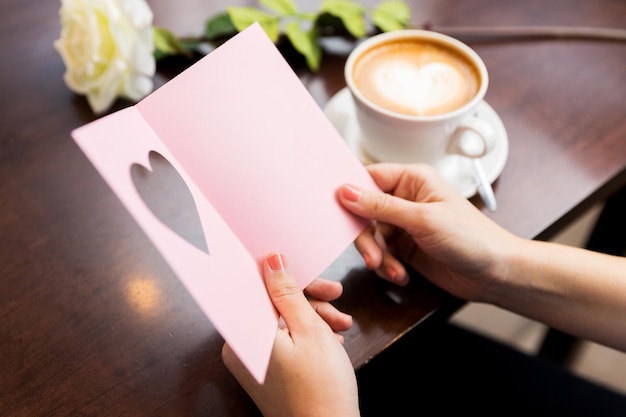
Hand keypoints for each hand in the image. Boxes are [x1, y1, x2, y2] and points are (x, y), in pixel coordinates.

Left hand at [222, 252, 359, 416]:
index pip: (257, 288)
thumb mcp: (309, 330)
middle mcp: (242, 347)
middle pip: (273, 304)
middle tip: (336, 296)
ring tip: (340, 326)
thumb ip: (288, 293)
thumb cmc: (320, 389)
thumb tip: (272, 260)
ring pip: (283, 321)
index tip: (308, 271)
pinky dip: (309, 336)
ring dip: (314, 317)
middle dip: (308, 299)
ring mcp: (255, 361)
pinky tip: (331, 339)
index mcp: (244, 334)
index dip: (286, 275)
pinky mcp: (268, 371)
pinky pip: (285, 341)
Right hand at [337, 163, 518, 302]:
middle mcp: (405, 199)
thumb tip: (346, 191)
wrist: (496, 273)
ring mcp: (405, 224)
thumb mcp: (422, 219)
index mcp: (412, 179)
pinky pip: (382, 254)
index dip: (351, 194)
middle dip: (366, 238)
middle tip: (372, 257)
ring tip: (392, 270)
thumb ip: (381, 206)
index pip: (368, 178)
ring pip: (371, 236)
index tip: (336, 212)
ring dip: (378, 256)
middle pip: (364, 212)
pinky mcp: (406, 247)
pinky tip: (402, 275)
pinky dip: (387, 266)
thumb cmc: (471, 237)